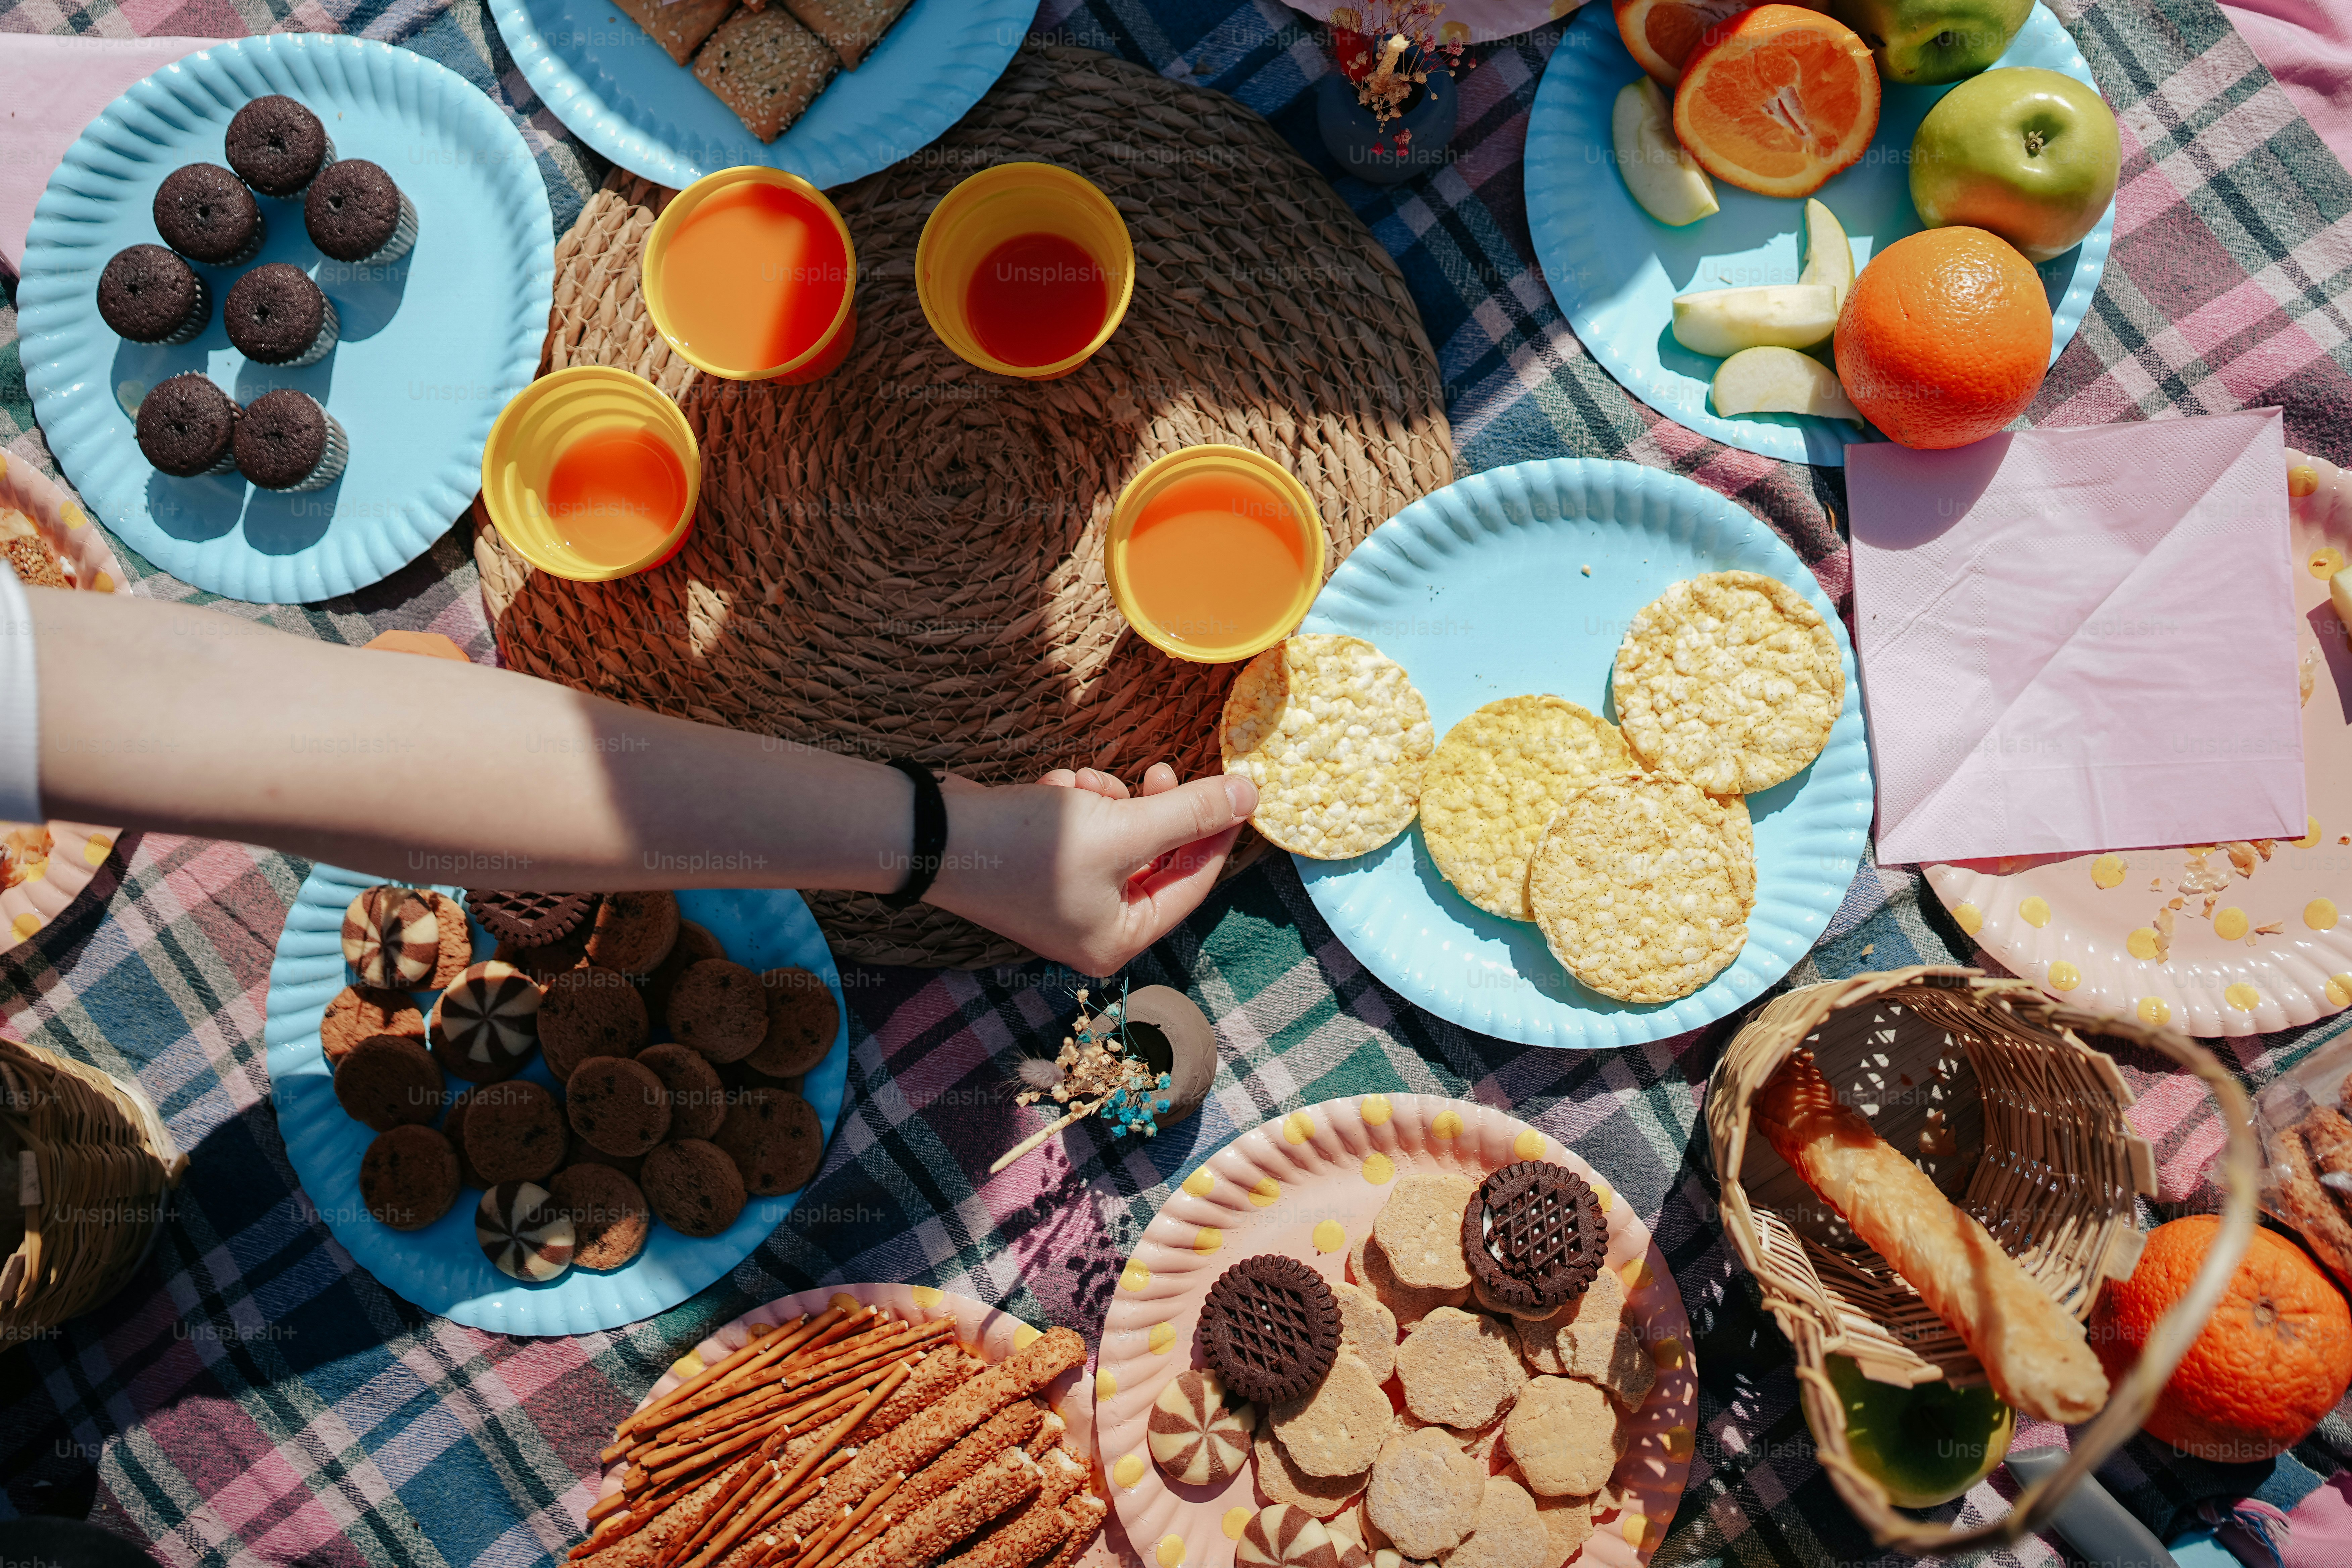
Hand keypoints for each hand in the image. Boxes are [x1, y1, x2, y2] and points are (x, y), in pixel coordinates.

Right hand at [928, 764, 1257, 974]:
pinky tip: (1052, 791)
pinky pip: (1087, 829)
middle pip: (1158, 858)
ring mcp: (1068, 899)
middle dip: (1152, 810)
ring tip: (1079, 787)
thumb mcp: (1122, 825)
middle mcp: (1096, 929)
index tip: (1233, 787)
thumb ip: (1190, 812)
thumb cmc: (1028, 844)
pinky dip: (1077, 804)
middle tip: (1157, 771)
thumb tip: (1251, 795)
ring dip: (1108, 800)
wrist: (933, 834)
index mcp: (1119, 940)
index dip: (1216, 831)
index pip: (1193, 883)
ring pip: (1122, 834)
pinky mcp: (1045, 867)